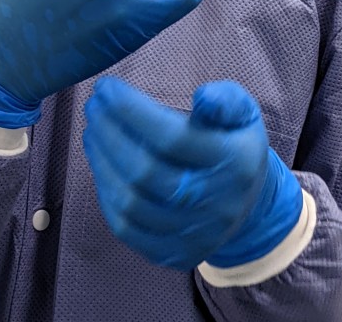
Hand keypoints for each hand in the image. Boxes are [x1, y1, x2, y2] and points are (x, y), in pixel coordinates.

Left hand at [82, 77, 302, 270]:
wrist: (249, 204)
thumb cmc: (233, 143)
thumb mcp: (243, 112)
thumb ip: (224, 99)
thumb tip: (202, 96)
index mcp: (234, 163)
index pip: (172, 138)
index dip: (132, 110)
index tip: (106, 87)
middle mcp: (215, 204)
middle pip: (145, 171)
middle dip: (109, 133)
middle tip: (93, 105)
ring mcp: (194, 234)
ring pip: (131, 203)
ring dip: (101, 162)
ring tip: (92, 131)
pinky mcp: (175, 254)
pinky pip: (127, 229)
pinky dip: (106, 195)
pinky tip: (100, 165)